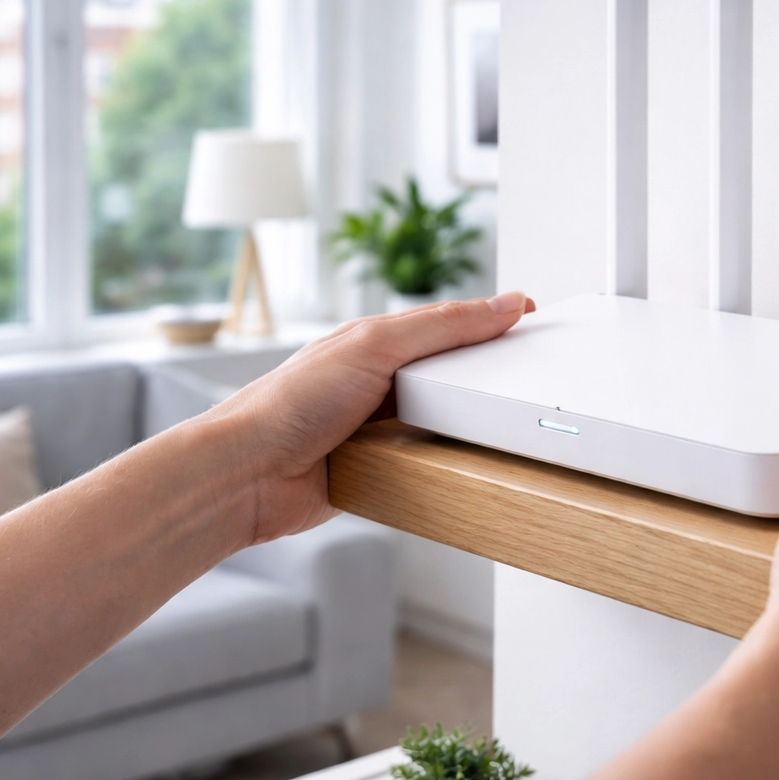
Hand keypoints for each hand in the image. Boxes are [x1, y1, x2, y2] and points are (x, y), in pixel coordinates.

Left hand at [200, 291, 535, 545]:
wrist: (248, 474)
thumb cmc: (290, 404)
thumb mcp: (376, 347)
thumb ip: (441, 326)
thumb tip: (500, 305)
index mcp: (373, 341)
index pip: (446, 322)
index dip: (488, 319)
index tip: (530, 317)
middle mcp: (374, 382)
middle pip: (448, 372)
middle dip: (482, 374)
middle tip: (523, 374)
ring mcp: (374, 427)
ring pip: (440, 418)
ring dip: (462, 422)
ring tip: (495, 421)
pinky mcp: (373, 469)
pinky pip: (424, 460)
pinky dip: (442, 459)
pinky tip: (459, 460)